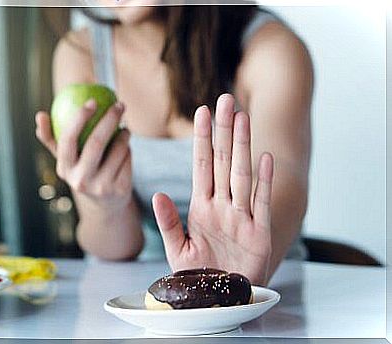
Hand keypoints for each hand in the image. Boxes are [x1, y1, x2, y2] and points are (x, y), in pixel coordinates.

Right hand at [35, 99, 131, 210]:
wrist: (105, 204)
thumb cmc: (83, 171)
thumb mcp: (67, 159)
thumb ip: (52, 138)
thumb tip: (39, 115)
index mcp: (64, 168)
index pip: (68, 140)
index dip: (79, 118)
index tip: (92, 101)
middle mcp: (80, 180)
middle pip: (96, 143)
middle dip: (110, 119)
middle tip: (119, 105)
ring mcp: (101, 187)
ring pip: (117, 149)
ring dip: (124, 134)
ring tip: (124, 130)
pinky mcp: (119, 190)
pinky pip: (128, 159)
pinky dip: (128, 149)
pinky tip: (126, 150)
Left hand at [152, 94, 273, 285]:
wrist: (220, 299)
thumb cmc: (199, 274)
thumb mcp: (177, 249)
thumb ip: (168, 222)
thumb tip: (158, 194)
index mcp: (201, 207)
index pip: (201, 165)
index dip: (202, 139)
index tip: (201, 112)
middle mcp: (222, 206)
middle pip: (223, 161)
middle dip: (224, 131)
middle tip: (226, 100)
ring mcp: (241, 217)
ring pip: (241, 174)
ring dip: (242, 146)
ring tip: (243, 118)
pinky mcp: (259, 234)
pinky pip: (261, 203)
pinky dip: (263, 181)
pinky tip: (265, 158)